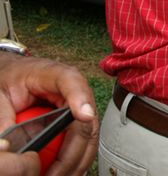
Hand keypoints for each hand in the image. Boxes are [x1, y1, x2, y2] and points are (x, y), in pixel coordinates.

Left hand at [0, 55, 97, 175]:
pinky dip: (74, 162)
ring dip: (76, 162)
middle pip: (85, 121)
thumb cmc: (9, 79)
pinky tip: (62, 173)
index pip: (72, 82)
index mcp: (54, 74)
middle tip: (55, 174)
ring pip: (88, 137)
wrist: (14, 76)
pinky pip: (82, 144)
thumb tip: (6, 146)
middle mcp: (73, 91)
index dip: (80, 98)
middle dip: (73, 152)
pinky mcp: (75, 122)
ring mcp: (78, 108)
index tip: (84, 116)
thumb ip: (2, 116)